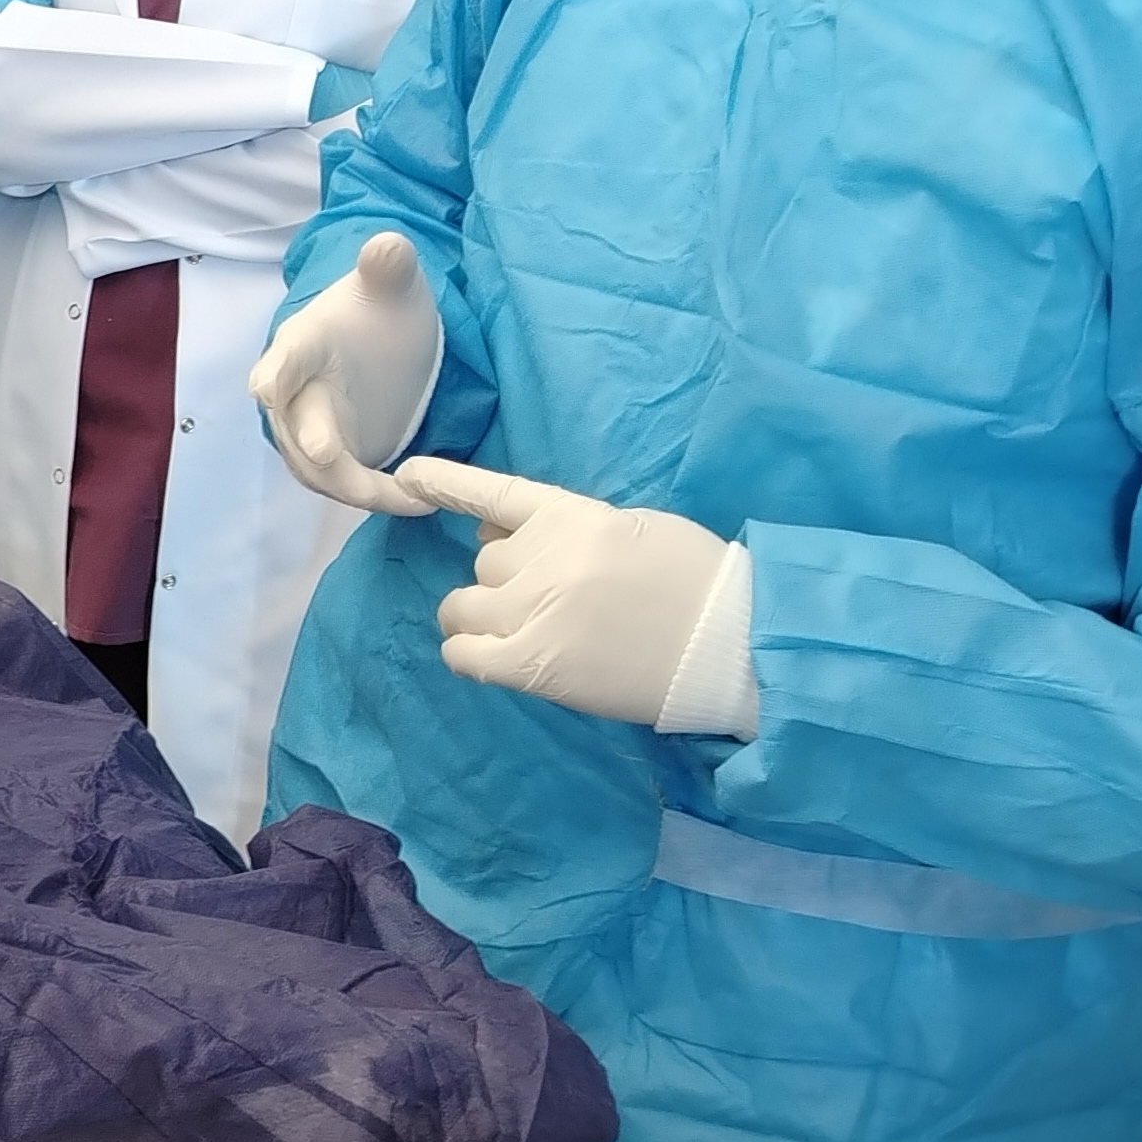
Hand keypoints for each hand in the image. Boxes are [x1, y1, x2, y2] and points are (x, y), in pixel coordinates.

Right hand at [248, 231, 442, 512]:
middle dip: (311, 443)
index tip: (266, 388)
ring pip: (316, 468)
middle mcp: (292, 393)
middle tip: (330, 456)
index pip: (284, 358)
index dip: (275, 374)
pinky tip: (417, 498)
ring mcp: (308, 429)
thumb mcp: (390, 283)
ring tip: (411, 494)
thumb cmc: (378, 309)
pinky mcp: (330, 459)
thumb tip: (387, 243)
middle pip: (294, 425)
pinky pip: (342, 485)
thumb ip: (388, 265)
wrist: (378, 341)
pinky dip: (373, 495)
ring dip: (355, 485)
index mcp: (303, 344)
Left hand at [397, 458, 755, 734]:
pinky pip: (464, 655)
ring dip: (481, 618)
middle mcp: (541, 556)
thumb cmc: (696, 583)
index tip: (407, 477)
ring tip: (522, 633)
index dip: (445, 484)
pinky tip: (492, 658)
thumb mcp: (632, 529)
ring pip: (462, 606)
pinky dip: (468, 654)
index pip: (491, 492)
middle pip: (483, 560)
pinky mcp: (531, 664)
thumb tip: (494, 532)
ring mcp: (532, 610)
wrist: (734, 643)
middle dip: (504, 579)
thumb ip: (566, 527)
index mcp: (572, 515)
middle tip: (548, 602)